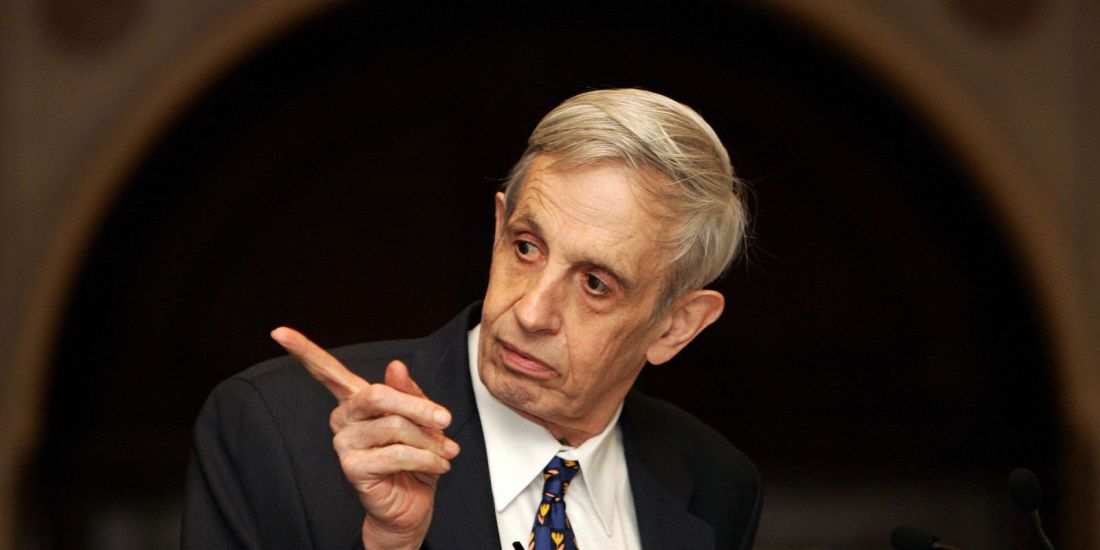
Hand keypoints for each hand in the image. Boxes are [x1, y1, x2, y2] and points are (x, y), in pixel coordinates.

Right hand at [271, 327, 459, 549]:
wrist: (413, 504)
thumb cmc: (415, 459)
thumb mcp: (420, 420)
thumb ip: (409, 393)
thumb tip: (396, 366)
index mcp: (356, 401)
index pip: (327, 371)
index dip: (304, 351)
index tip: (279, 332)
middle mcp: (343, 419)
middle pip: (377, 394)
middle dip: (418, 407)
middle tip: (445, 418)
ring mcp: (343, 443)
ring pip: (394, 427)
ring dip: (429, 440)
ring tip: (445, 451)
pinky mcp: (352, 468)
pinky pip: (396, 454)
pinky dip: (426, 459)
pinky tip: (438, 466)